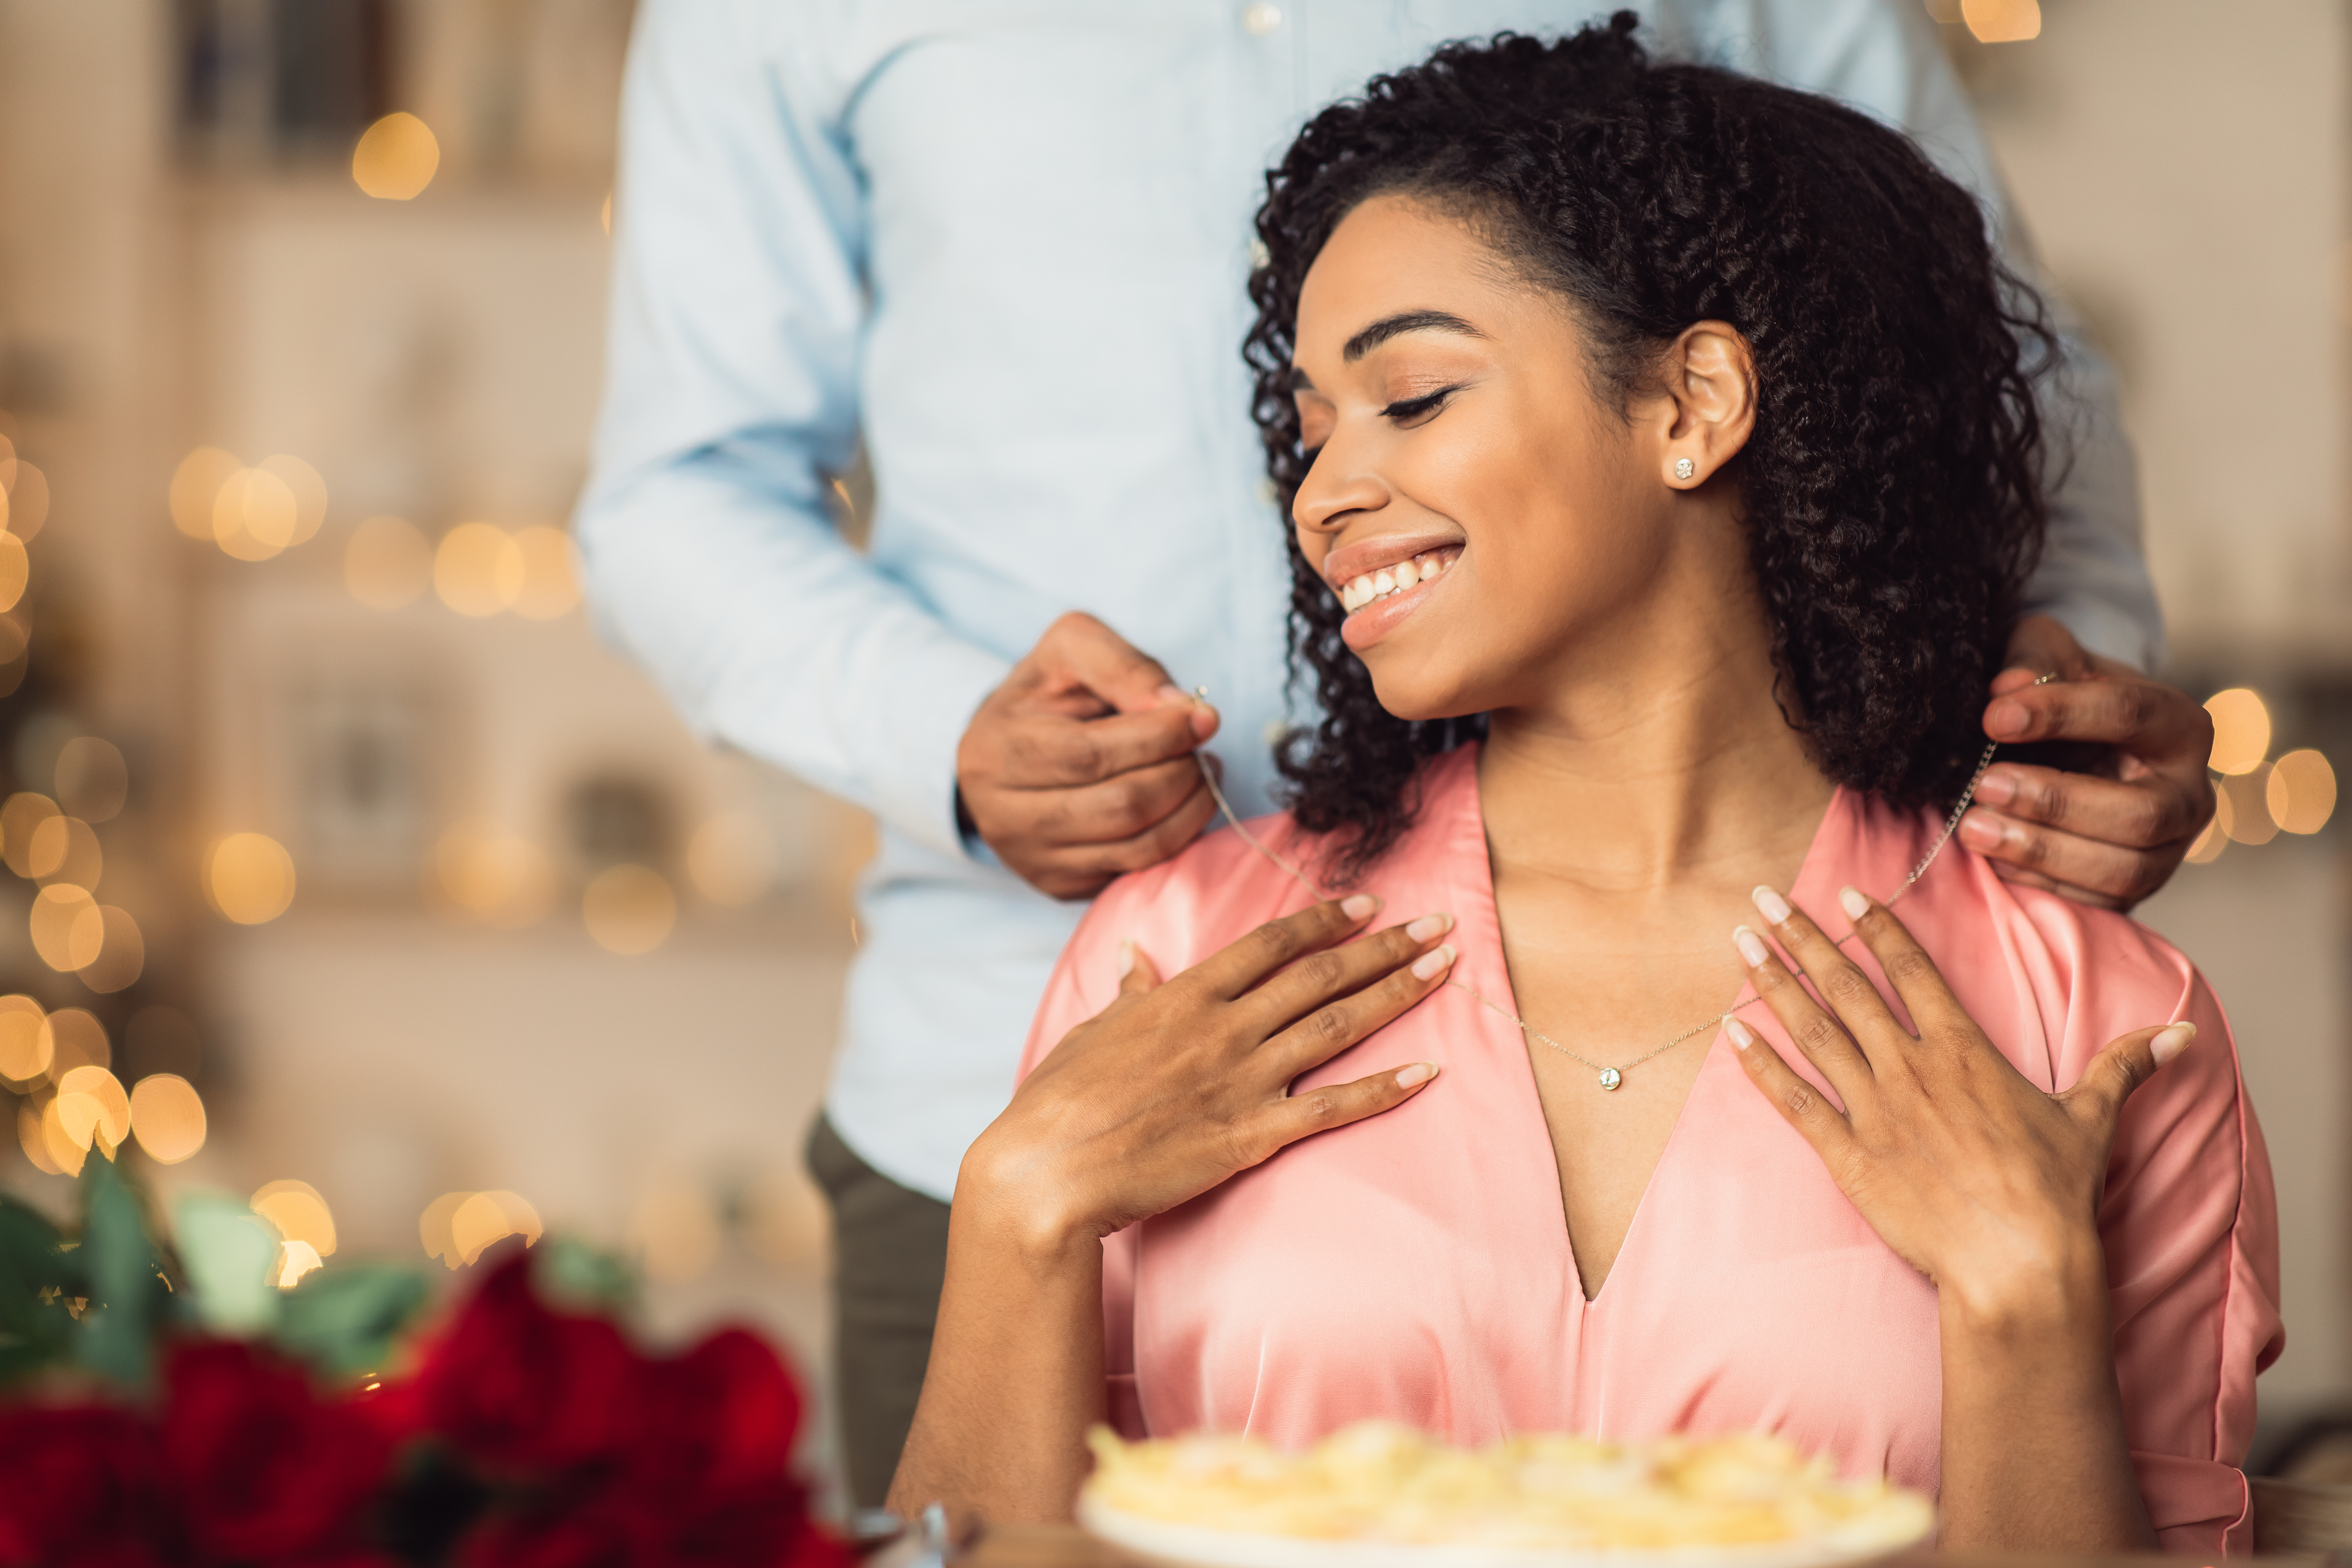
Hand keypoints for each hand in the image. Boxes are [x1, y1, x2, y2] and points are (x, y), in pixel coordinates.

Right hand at [955, 612, 1222, 898]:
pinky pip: (1137, 871)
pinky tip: (1181, 804)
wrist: (1003, 753)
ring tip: (1203, 772)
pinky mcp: (1060, 885)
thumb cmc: (1043, 696)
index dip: (1159, 736)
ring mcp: (1032, 860)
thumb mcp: (1071, 649)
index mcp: (996, 752)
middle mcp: (1005, 816)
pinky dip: (1177, 838)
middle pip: (1120, 806)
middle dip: (1181, 773)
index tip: (1203, 717)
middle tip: (1204, 747)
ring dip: (1191, 808)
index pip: (1090, 754)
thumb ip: (1123, 666)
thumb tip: (1178, 707)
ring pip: (1136, 846)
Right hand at [960, 897, 1457, 1252]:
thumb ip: (1130, 994)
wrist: (1048, 1172)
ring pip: (1336, 1026)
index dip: (1325, 921)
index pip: (1270, 945)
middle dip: (1385, 947)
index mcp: (1185, 997)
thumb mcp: (1093, 1032)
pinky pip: (1331, 1109)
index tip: (1371, 904)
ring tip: (1446, 970)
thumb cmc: (1060, 1102)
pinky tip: (1427, 1073)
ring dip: (1397, 994)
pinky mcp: (1249, 1136)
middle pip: (1320, 976)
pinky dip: (1383, 1090)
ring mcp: (1240, 1080)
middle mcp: (1222, 1029)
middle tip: (1440, 924)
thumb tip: (1135, 955)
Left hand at [1727, 883, 2193, 1320]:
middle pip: (1848, 987)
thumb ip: (2125, 1066)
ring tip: (1739, 942)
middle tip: (1761, 897)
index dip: (1876, 927)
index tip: (1841, 893)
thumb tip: (2181, 1033)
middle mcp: (1911, 1068)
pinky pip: (1793, 1099)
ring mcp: (1875, 1109)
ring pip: (1813, 1030)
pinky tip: (1730, 1031)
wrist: (2018, 1264)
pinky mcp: (1848, 1154)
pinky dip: (1759, 1063)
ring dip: (1772, 983)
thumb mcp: (2093, 1119)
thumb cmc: (2054, 1194)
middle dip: (1801, 937)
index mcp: (1964, 1051)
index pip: (1912, 970)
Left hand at [1958, 615, 2215, 910]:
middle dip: (2055, 803)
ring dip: (2041, 851)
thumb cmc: (2065, 694)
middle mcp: (2190, 794)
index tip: (1993, 716)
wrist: (2078, 744)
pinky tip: (1991, 857)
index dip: (2061, 715)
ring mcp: (2169, 849)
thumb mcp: (2050, 656)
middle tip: (1983, 785)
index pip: (2131, 716)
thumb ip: (2034, 658)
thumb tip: (2008, 688)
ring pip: (2123, 868)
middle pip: (2140, 813)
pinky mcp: (2136, 888)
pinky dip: (2040, 882)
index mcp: (2180, 726)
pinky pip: (2097, 901)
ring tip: (1973, 827)